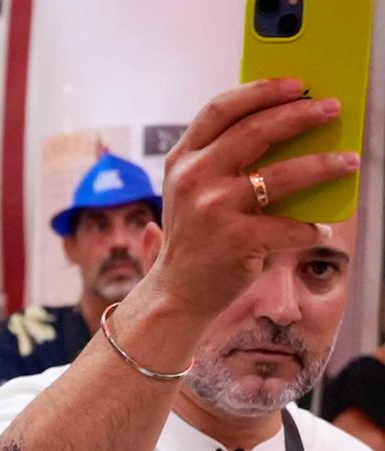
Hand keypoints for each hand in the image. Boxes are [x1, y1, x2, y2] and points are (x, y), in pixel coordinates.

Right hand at [142, 79, 359, 321]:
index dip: (260, 90)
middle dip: (301, 115)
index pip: (221, 109)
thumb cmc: (197, 237)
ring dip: (323, 164)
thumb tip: (285, 125)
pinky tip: (320, 227)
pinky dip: (310, 227)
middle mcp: (193, 179)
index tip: (297, 83)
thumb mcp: (196, 191)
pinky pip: (289, 225)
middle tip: (331, 109)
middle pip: (257, 130)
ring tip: (348, 161)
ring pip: (282, 175)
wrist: (178, 292)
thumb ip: (224, 159)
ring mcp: (212, 210)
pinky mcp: (235, 241)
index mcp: (182, 160)